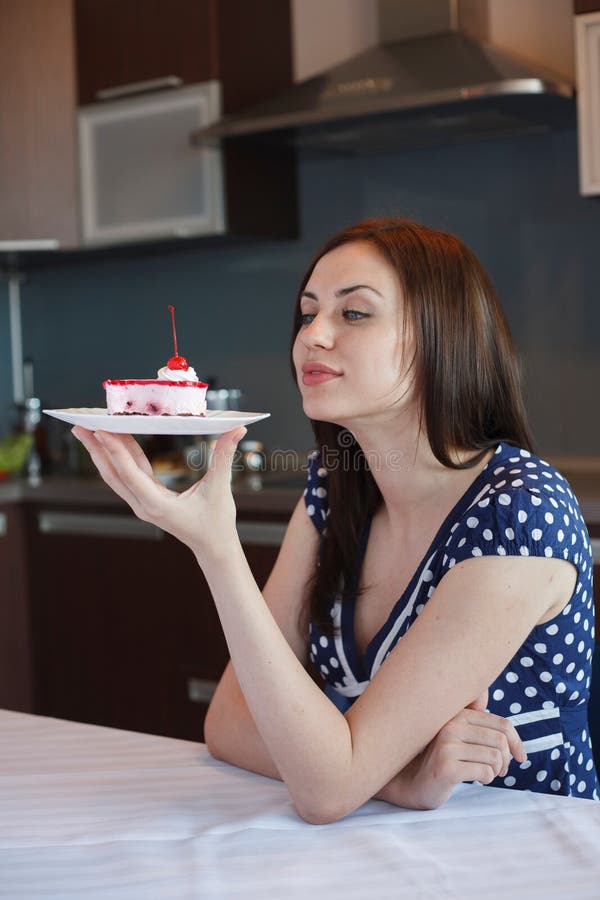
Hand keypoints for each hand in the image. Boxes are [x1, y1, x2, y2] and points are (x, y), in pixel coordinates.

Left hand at [71, 425, 246, 560]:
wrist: (213, 547)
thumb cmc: (217, 522)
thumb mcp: (220, 488)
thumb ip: (224, 456)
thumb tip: (236, 429)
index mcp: (157, 505)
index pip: (130, 473)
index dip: (115, 450)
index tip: (101, 430)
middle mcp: (143, 505)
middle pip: (113, 473)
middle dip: (95, 449)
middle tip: (80, 425)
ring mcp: (141, 504)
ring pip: (115, 475)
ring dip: (101, 452)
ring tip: (87, 430)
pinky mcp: (145, 501)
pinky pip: (126, 476)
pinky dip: (118, 458)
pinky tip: (113, 441)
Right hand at [378, 690, 526, 809]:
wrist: (411, 782)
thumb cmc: (440, 758)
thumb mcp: (457, 734)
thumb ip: (474, 719)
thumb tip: (487, 693)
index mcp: (457, 714)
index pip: (501, 724)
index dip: (516, 742)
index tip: (520, 757)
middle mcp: (451, 724)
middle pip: (501, 741)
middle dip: (506, 760)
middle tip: (499, 770)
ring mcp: (447, 745)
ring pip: (495, 758)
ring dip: (496, 771)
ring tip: (485, 774)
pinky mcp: (446, 766)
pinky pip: (484, 772)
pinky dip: (486, 779)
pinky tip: (476, 779)